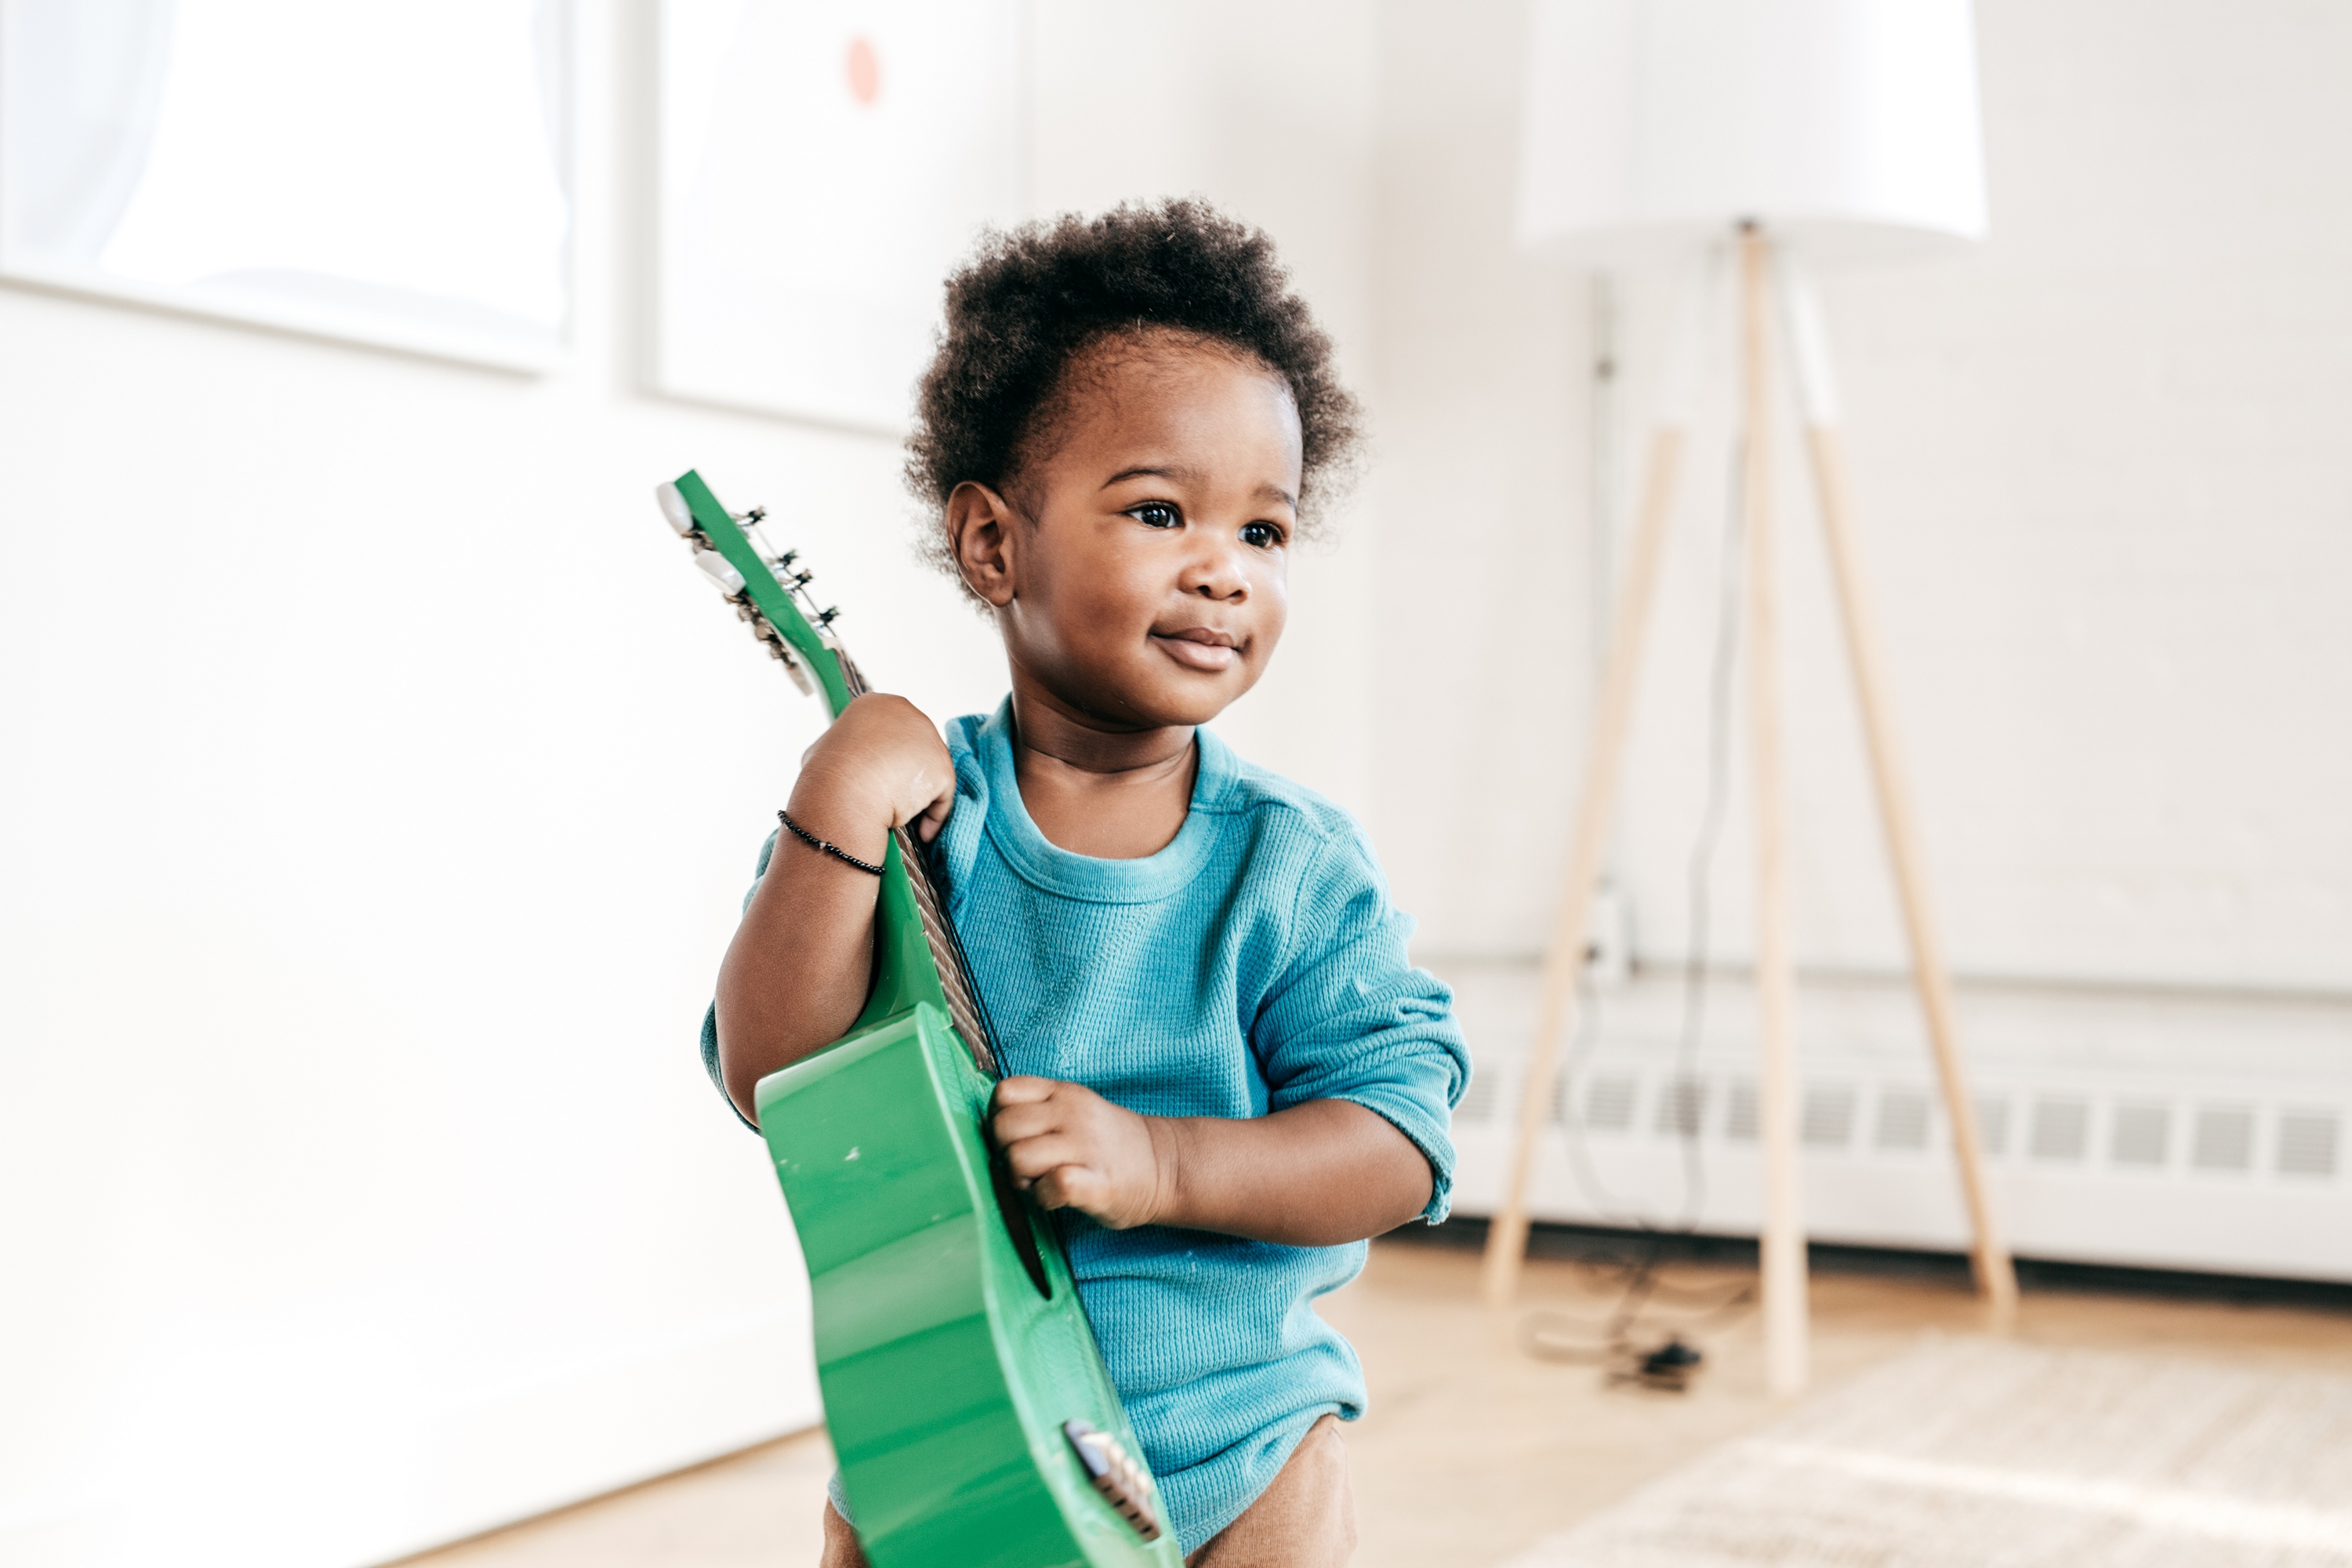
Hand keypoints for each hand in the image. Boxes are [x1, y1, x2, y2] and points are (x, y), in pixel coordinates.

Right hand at [793, 693, 954, 845]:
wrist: (843, 794)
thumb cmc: (826, 775)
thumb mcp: (822, 750)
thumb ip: (841, 748)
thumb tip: (838, 757)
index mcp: (876, 704)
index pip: (891, 730)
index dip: (884, 756)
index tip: (876, 776)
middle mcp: (907, 713)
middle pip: (915, 748)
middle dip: (905, 773)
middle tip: (889, 797)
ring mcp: (928, 739)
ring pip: (929, 771)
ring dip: (917, 794)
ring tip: (898, 814)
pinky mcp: (943, 767)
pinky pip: (942, 795)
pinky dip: (933, 814)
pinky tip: (921, 830)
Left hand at [991, 1077, 1174, 1230]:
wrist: (1165, 1167)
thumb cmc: (1108, 1144)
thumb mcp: (1076, 1110)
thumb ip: (1038, 1110)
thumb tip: (991, 1126)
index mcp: (1063, 1094)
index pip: (1004, 1092)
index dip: (998, 1118)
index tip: (1014, 1137)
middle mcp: (1073, 1114)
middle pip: (1003, 1127)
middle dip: (1005, 1152)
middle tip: (1028, 1168)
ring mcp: (1086, 1147)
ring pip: (1019, 1157)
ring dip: (1021, 1179)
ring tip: (1042, 1183)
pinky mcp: (1097, 1183)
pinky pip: (1054, 1184)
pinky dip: (1045, 1197)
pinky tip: (1057, 1198)